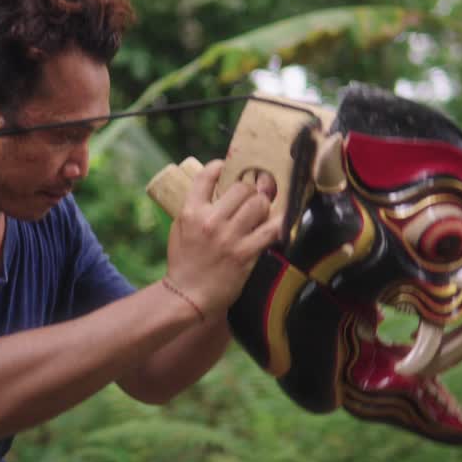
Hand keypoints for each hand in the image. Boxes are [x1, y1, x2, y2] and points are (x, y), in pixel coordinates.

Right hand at [165, 160, 281, 317]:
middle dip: (250, 190)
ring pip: (258, 204)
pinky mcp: (245, 253)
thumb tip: (216, 190)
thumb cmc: (184, 262)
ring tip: (261, 212)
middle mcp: (210, 221)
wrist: (188, 295)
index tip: (226, 166)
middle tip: (252, 196)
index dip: (219, 166)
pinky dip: (279, 224)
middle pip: (241, 188)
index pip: (206, 176)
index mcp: (191, 212)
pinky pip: (271, 230)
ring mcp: (229, 237)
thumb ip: (195, 209)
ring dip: (263, 206)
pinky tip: (281, 222)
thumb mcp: (180, 229)